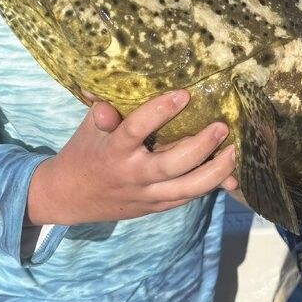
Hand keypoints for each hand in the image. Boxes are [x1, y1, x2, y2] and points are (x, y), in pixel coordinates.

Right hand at [26, 90, 236, 224]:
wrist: (68, 198)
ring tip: (233, 152)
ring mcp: (146, 195)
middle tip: (222, 127)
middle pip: (172, 165)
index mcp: (113, 151)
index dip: (160, 111)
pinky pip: (186, 198)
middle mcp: (132, 175)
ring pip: (187, 189)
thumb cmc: (83, 153)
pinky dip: (209, 188)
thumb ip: (103, 112)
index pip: (138, 129)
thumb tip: (107, 94)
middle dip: (201, 146)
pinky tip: (229, 175)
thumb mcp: (88, 129)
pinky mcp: (154, 207)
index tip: (184, 94)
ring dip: (215, 172)